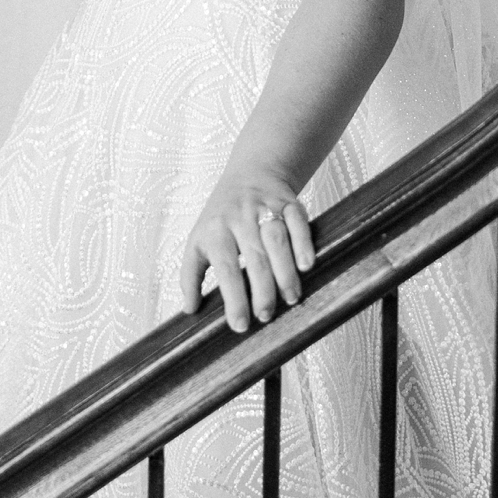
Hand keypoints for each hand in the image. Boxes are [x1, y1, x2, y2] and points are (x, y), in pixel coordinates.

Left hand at [180, 173, 315, 335]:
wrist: (251, 172)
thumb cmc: (222, 216)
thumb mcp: (199, 239)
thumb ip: (191, 274)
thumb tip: (190, 309)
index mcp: (216, 230)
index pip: (225, 267)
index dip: (233, 298)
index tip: (240, 325)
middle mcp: (240, 218)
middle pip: (254, 257)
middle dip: (262, 290)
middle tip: (266, 316)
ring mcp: (266, 208)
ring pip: (277, 240)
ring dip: (285, 271)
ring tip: (291, 298)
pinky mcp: (289, 203)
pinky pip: (297, 222)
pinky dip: (303, 243)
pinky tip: (307, 265)